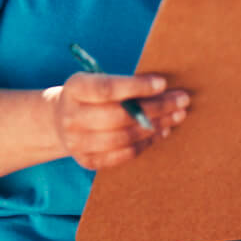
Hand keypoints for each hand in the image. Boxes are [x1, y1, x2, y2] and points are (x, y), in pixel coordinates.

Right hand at [48, 72, 189, 170]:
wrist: (59, 121)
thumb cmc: (90, 95)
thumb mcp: (96, 80)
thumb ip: (122, 84)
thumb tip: (162, 88)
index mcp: (75, 89)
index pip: (106, 89)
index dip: (136, 87)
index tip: (162, 83)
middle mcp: (72, 117)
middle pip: (118, 116)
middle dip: (155, 108)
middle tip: (181, 101)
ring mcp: (77, 142)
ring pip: (123, 138)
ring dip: (155, 127)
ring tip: (176, 116)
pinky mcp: (87, 160)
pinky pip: (122, 155)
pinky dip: (145, 144)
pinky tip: (160, 132)